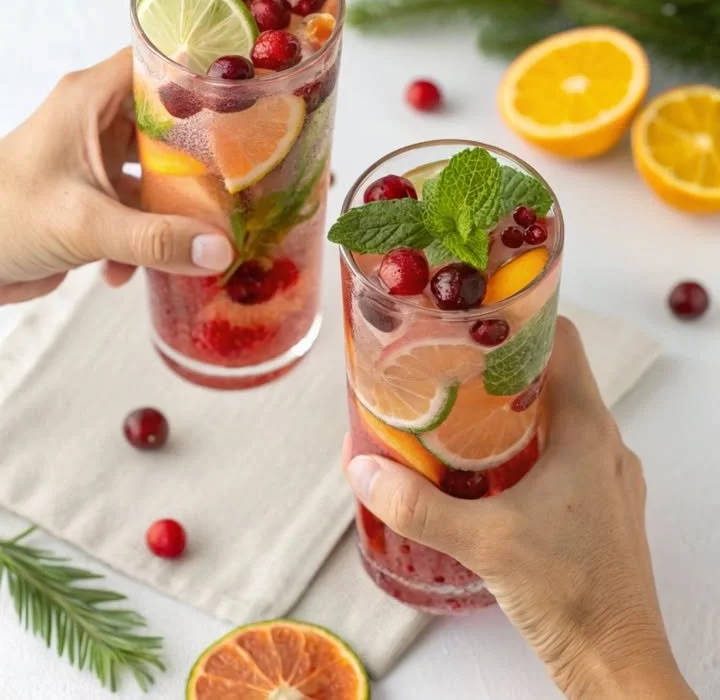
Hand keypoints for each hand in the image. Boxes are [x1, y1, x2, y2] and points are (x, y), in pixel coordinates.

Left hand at [0, 49, 232, 304]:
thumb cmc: (1, 218)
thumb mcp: (83, 224)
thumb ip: (155, 238)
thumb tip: (221, 250)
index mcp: (92, 99)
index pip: (161, 63)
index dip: (207, 75)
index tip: (253, 100)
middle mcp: (98, 120)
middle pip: (173, 121)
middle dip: (206, 157)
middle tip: (247, 179)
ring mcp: (97, 158)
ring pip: (161, 170)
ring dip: (178, 207)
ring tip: (203, 236)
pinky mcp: (95, 196)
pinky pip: (140, 207)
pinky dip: (146, 237)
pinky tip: (130, 270)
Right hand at [346, 318, 695, 699]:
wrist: (617, 664)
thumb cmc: (571, 594)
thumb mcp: (484, 541)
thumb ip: (419, 505)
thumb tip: (362, 471)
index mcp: (586, 428)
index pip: (562, 338)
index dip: (521, 316)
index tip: (474, 316)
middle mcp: (604, 442)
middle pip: (553, 375)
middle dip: (500, 365)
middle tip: (448, 364)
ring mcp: (606, 476)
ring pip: (558, 416)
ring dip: (512, 408)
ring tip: (458, 412)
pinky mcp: (600, 506)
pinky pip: (563, 454)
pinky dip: (526, 446)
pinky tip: (487, 470)